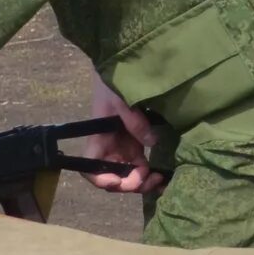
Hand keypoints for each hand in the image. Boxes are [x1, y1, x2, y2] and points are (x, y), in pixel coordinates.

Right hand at [75, 77, 164, 194]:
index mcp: (98, 139)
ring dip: (142, 182)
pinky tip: (163, 178)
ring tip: (159, 179)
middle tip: (147, 177)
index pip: (91, 167)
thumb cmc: (112, 84)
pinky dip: (150, 175)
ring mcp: (122, 149)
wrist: (118, 70)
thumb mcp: (122, 99)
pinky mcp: (135, 146)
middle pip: (113, 177)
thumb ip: (134, 121)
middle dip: (129, 184)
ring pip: (128, 175)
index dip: (101, 179)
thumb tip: (152, 141)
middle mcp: (108, 149)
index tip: (117, 181)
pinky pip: (140, 166)